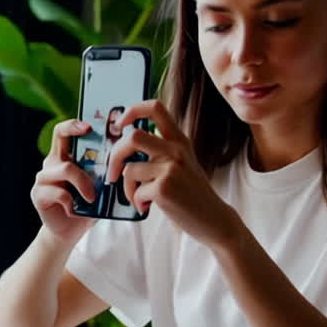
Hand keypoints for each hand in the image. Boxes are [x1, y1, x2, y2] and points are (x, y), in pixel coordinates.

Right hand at [32, 119, 98, 244]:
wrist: (67, 231)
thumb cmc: (86, 206)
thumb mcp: (98, 185)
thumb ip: (103, 171)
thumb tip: (127, 156)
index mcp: (65, 157)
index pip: (64, 131)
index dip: (74, 124)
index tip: (90, 126)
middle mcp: (52, 163)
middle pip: (59, 137)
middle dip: (75, 131)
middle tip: (91, 135)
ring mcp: (43, 178)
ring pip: (66, 168)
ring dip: (84, 182)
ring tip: (92, 197)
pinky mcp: (38, 194)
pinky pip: (59, 192)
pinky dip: (71, 201)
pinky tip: (74, 209)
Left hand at [106, 100, 242, 250]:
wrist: (212, 218)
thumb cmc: (190, 193)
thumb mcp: (181, 163)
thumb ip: (159, 151)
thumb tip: (124, 144)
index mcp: (179, 140)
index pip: (155, 108)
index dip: (132, 110)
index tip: (119, 123)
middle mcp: (176, 149)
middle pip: (132, 136)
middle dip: (115, 156)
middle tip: (114, 173)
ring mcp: (171, 168)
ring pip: (129, 169)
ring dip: (127, 187)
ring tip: (139, 197)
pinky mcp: (164, 187)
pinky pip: (135, 191)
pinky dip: (136, 201)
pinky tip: (148, 206)